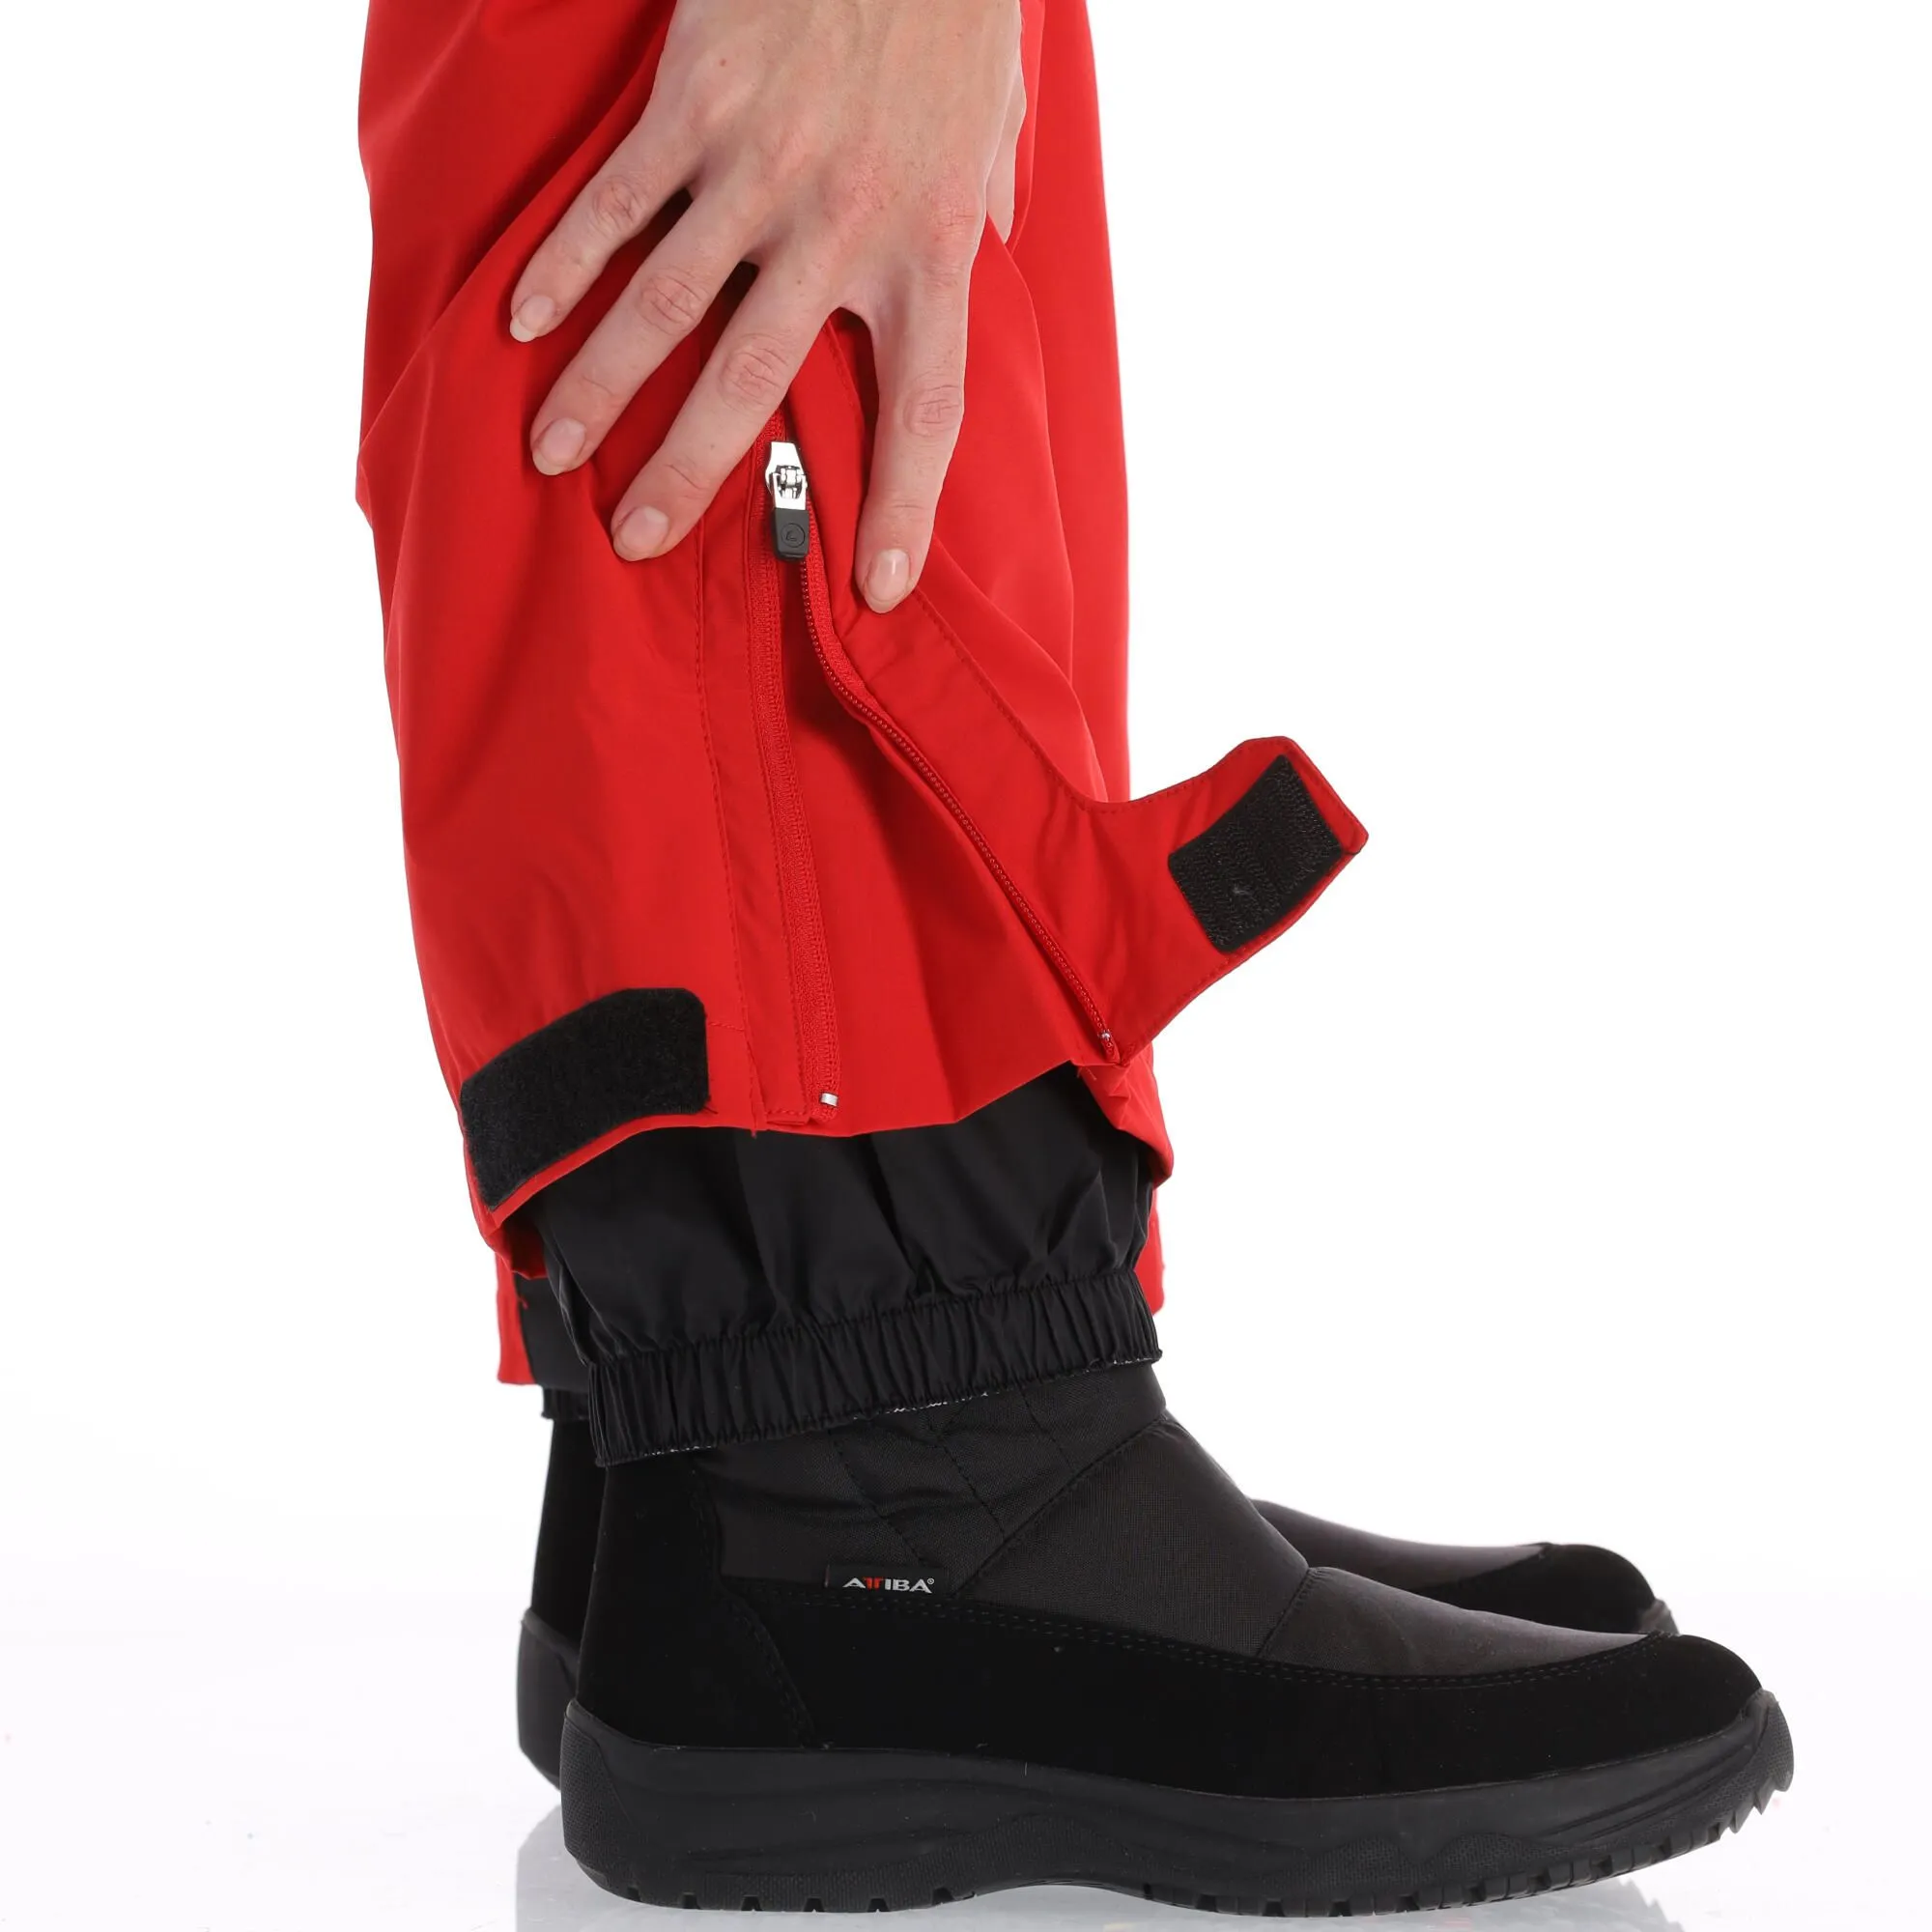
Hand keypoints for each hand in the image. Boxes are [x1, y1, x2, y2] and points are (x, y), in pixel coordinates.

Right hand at [509, 0, 1024, 611]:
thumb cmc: (948, 8)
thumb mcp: (992, 122)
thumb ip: (978, 205)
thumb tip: (986, 251)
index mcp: (932, 247)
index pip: (926, 409)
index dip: (905, 507)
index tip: (880, 589)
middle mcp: (844, 223)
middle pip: (757, 380)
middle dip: (689, 472)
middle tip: (639, 543)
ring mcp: (763, 165)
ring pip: (666, 303)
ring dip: (599, 388)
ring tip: (551, 455)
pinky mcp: (696, 103)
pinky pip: (619, 202)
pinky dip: (567, 264)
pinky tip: (525, 322)